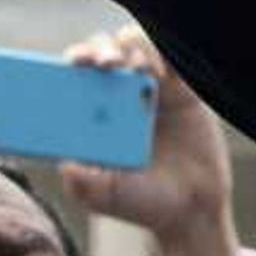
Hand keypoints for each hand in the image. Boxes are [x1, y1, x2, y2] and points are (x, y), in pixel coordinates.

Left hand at [57, 23, 243, 255]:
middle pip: (100, 53)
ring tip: (132, 68)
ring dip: (128, 49)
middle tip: (100, 63)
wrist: (191, 209)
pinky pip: (169, 55)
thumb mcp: (101, 195)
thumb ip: (80, 181)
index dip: (69, 63)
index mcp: (92, 116)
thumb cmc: (142, 202)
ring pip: (132, 46)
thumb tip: (63, 161)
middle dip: (96, 50)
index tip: (68, 65)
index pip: (73, 76)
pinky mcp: (181, 89)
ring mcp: (149, 90)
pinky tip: (156, 74)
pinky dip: (160, 54)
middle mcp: (117, 97)